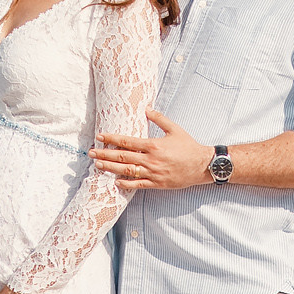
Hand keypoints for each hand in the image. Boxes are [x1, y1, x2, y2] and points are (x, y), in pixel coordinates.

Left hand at [91, 109, 210, 190]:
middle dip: (105, 154)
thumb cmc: (188, 146)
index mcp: (153, 145)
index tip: (99, 137)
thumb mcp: (174, 129)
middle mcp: (151, 159)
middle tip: (91, 152)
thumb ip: (159, 118)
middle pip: (122, 156)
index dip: (111, 139)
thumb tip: (146, 108)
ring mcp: (153, 173)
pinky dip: (126, 184)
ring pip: (127, 171)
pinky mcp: (158, 184)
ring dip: (111, 168)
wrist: (202, 165)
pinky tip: (115, 182)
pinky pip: (138, 185)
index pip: (127, 141)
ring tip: (98, 165)